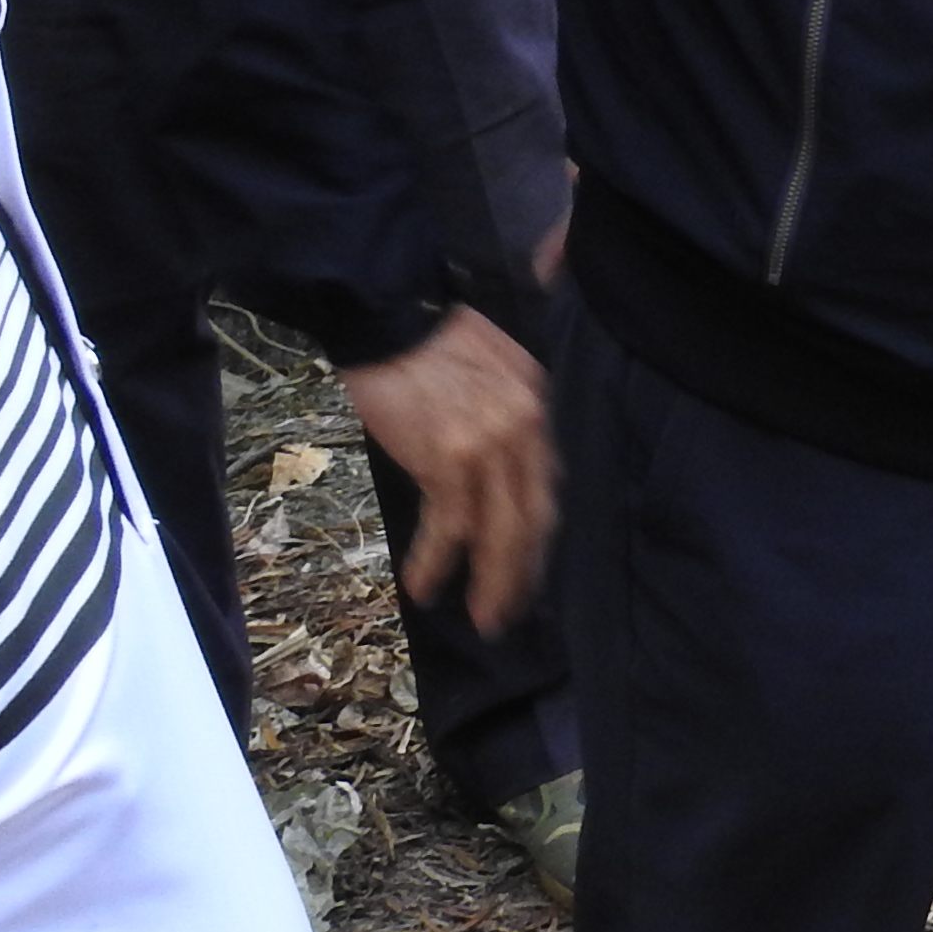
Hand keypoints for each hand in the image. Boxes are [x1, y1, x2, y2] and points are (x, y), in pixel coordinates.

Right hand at [338, 304, 555, 631]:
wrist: (386, 315)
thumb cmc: (428, 341)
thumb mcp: (491, 369)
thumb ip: (506, 414)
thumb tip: (503, 466)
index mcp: (537, 404)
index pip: (545, 484)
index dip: (537, 533)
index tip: (527, 565)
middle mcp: (525, 427)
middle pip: (534, 516)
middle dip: (523, 571)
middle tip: (511, 611)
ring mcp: (490, 445)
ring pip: (501, 531)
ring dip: (492, 581)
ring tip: (483, 616)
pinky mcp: (448, 458)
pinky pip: (450, 526)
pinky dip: (437, 562)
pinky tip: (426, 588)